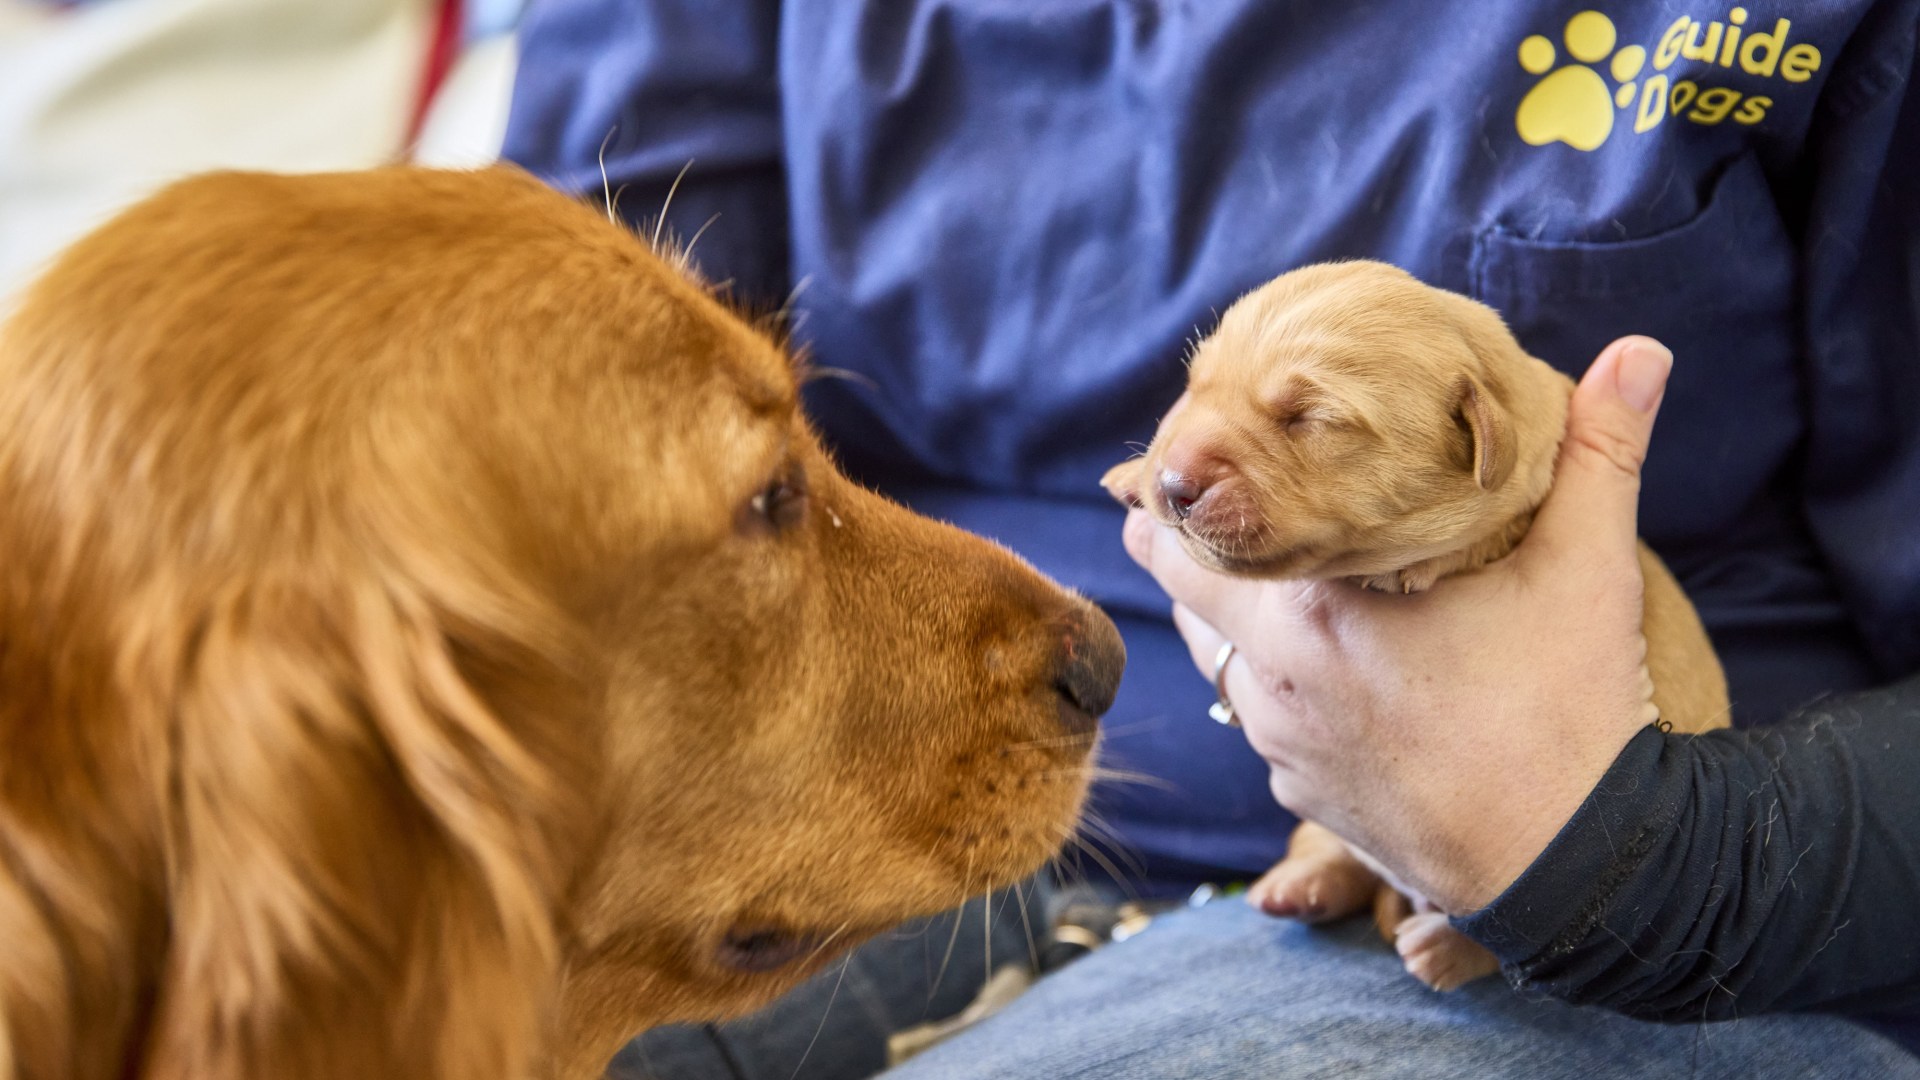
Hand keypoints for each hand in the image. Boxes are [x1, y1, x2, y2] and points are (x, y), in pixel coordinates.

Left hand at [1123, 336, 1673, 911]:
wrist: (1575, 868)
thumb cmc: (1572, 711)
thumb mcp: (1588, 569)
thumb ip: (1601, 451)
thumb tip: (1641, 352)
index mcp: (1316, 604)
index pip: (1193, 535)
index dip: (1170, 496)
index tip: (1164, 463)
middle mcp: (1275, 675)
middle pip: (1180, 596)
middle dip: (1171, 550)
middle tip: (1162, 509)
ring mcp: (1283, 744)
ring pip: (1214, 663)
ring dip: (1216, 620)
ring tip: (1225, 574)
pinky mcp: (1306, 796)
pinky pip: (1258, 725)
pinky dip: (1262, 689)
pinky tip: (1299, 669)